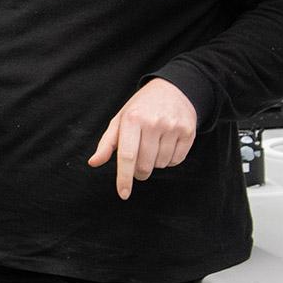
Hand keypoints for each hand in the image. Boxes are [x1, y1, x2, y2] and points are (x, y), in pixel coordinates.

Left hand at [87, 79, 198, 198]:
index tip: (123, 194)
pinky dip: (169, 160)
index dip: (124, 178)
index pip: (127, 156)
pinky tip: (166, 145)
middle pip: (145, 165)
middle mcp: (153, 122)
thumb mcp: (121, 120)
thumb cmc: (141, 108)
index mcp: (132, 119)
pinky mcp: (189, 131)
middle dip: (139, 172)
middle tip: (138, 164)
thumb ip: (107, 143)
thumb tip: (94, 162)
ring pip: (161, 164)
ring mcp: (173, 127)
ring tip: (153, 146)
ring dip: (155, 163)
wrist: (173, 89)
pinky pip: (177, 160)